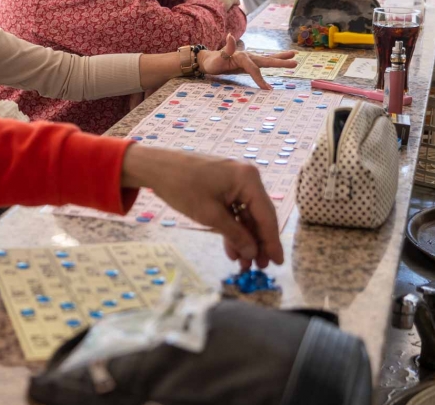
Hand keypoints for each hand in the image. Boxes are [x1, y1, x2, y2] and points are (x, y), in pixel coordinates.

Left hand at [121, 146, 284, 269]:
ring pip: (246, 215)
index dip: (272, 241)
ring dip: (244, 239)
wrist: (156, 167)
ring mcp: (235, 181)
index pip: (266, 215)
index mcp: (248, 180)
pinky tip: (232, 250)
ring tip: (244, 264)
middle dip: (257, 243)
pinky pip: (234, 210)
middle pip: (258, 216)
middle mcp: (247, 178)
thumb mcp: (210, 215)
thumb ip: (236, 235)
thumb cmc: (182, 187)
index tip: (278, 263)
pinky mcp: (223, 186)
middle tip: (259, 267)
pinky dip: (232, 228)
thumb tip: (253, 253)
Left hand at [197, 34, 296, 89]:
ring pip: (268, 59)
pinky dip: (274, 62)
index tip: (267, 89)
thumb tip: (230, 35)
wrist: (209, 60)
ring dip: (281, 58)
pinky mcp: (251, 63)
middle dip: (281, 62)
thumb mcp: (217, 57)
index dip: (260, 78)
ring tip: (294, 55)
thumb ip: (226, 48)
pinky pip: (264, 63)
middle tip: (295, 63)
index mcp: (242, 56)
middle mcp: (249, 56)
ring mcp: (251, 59)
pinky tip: (282, 60)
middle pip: (267, 60)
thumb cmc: (213, 62)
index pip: (253, 68)